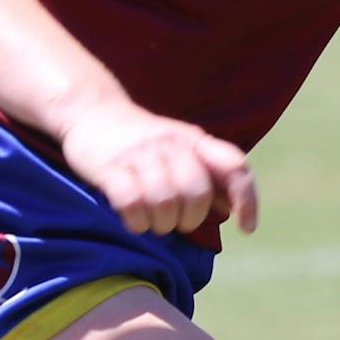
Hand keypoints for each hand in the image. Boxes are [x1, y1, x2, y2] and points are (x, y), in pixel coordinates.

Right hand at [55, 94, 255, 237]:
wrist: (92, 111)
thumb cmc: (144, 141)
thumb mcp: (181, 150)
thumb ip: (207, 176)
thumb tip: (232, 209)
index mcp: (195, 141)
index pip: (234, 167)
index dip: (247, 199)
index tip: (246, 228)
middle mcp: (171, 145)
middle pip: (197, 192)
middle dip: (191, 219)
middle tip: (179, 223)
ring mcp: (139, 155)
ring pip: (164, 201)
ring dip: (163, 224)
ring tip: (156, 224)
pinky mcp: (108, 167)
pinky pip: (131, 203)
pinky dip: (137, 221)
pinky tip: (136, 223)